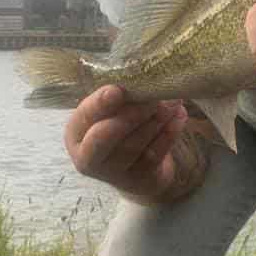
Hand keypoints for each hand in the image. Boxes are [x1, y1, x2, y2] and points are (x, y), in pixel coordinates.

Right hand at [64, 86, 190, 203]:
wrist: (136, 169)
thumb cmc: (120, 130)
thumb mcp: (110, 113)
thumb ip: (117, 98)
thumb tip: (138, 76)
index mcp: (76, 133)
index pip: (85, 117)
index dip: (100, 104)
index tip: (117, 90)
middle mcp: (88, 156)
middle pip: (108, 136)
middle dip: (133, 113)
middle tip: (154, 96)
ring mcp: (113, 173)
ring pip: (134, 145)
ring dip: (156, 120)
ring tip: (173, 101)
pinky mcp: (139, 179)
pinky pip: (155, 154)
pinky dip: (169, 133)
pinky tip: (179, 116)